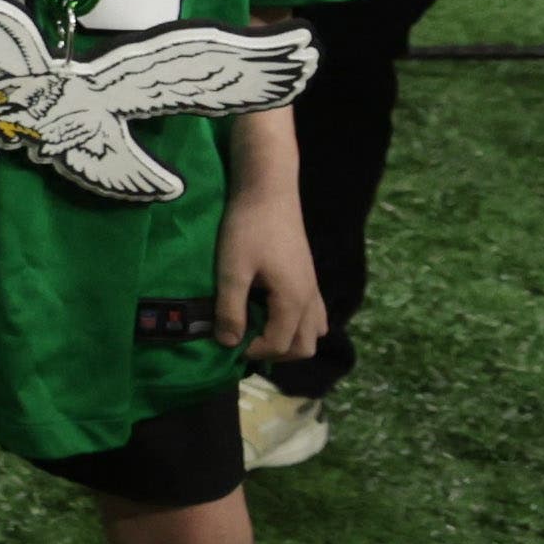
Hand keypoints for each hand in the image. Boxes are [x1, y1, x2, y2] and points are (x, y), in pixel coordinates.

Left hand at [213, 182, 323, 362]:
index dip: (252, 351)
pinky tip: (274, 312)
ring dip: (289, 339)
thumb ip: (230, 309)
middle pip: (303, 346)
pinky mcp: (309, 276)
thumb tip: (228, 344)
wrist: (268, 191)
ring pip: (313, 332)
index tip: (228, 341)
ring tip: (260, 329)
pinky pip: (315, 314)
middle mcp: (310, 299)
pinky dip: (298, 323)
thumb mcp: (232, 270)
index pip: (279, 345)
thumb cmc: (248, 228)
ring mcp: (313, 287)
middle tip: (245, 340)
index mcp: (294, 301)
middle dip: (274, 352)